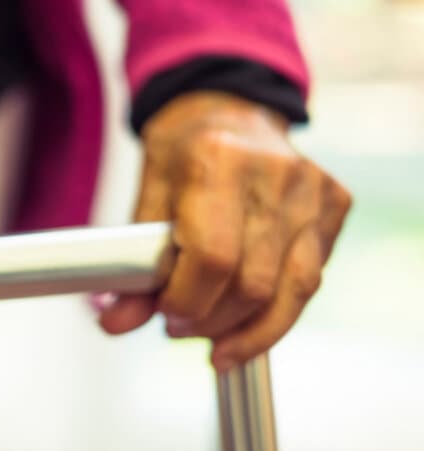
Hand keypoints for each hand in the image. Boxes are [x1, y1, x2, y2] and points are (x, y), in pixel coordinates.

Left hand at [98, 91, 351, 370]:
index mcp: (217, 161)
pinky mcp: (334, 205)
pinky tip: (246, 322)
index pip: (212, 258)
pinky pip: (309, 279)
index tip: (164, 314)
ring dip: (248, 331)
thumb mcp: (146, 198)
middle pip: (252, 284)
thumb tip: (116, 322)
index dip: (186, 301)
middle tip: (179, 326)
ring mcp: (312, 190)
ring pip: (291, 292)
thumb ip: (133, 264)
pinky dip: (277, 312)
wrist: (227, 108)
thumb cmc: (181, 153)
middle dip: (211, 321)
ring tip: (213, 342)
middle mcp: (274, 174)